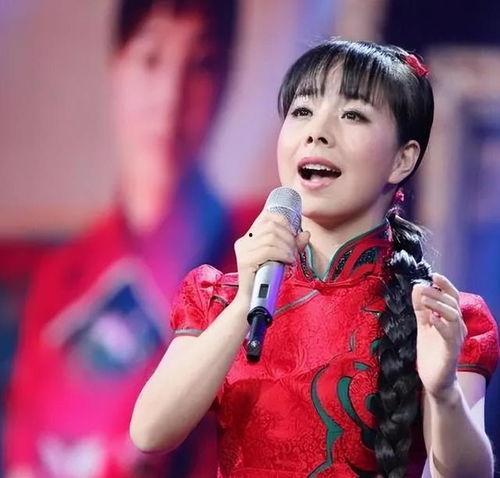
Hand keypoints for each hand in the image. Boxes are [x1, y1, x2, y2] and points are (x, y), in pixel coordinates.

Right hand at [233, 210, 309, 300]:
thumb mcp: (282, 259)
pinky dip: (282, 254)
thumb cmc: (267, 280)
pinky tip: (287, 262)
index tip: (293, 233)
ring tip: (291, 258)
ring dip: (287, 247)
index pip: (266, 216)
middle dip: (288, 237)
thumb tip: (306, 233)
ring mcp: (243, 251)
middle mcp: (244, 241)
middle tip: (294, 251)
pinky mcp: (245, 261)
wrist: (254, 302)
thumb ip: (293, 245)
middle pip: (271, 226)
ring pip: (271, 238)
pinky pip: (268, 250)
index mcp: (250, 238)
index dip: (283, 220)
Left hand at [412, 273, 467, 400]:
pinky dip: (441, 324)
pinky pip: (450, 335)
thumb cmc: (431, 351)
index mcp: (450, 319)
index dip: (444, 285)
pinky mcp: (451, 352)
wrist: (435, 380)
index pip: (451, 297)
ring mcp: (455, 339)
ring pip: (454, 316)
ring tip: (424, 301)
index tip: (433, 275)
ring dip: (439, 305)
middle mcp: (456, 327)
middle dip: (439, 292)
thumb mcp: (423, 325)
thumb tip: (417, 286)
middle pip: (454, 303)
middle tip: (424, 287)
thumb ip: (421, 308)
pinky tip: (431, 319)